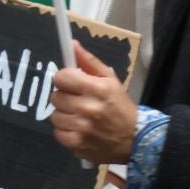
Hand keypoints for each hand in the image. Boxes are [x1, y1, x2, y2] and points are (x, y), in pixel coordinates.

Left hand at [50, 41, 137, 163]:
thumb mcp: (110, 80)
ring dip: (64, 115)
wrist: (135, 139)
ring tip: (79, 117)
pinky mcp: (76, 144)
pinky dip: (65, 131)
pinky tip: (78, 129)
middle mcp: (88, 108)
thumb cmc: (120, 106)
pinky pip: (57, 133)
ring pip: (54, 115)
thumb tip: (72, 44)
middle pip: (55, 96)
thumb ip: (89, 62)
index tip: (72, 84)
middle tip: (78, 101)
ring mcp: (81, 128)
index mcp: (97, 88)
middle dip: (65, 97)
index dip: (65, 79)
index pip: (61, 77)